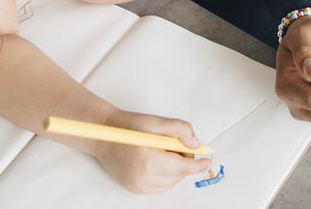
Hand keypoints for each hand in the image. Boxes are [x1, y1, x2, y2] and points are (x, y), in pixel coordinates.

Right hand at [91, 110, 212, 193]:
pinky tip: (157, 160)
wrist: (103, 135)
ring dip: (174, 169)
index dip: (197, 164)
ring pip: (170, 182)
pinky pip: (159, 186)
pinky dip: (164, 175)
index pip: (182, 168)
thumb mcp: (156, 121)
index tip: (208, 159)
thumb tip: (196, 144)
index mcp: (149, 161)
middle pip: (178, 175)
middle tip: (176, 143)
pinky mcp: (134, 189)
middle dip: (184, 161)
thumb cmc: (128, 126)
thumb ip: (180, 130)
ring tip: (163, 150)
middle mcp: (142, 178)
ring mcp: (137, 186)